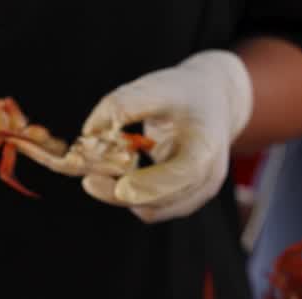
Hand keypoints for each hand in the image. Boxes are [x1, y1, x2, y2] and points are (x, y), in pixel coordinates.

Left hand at [80, 50, 252, 222]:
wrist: (214, 101)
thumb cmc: (185, 91)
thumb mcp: (157, 86)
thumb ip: (124, 103)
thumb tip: (90, 130)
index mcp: (206, 147)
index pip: (182, 175)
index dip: (150, 184)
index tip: (118, 186)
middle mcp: (206, 178)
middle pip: (162, 201)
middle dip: (121, 193)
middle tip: (88, 180)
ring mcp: (196, 194)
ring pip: (152, 210)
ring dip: (120, 196)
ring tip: (93, 176)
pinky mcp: (182, 200)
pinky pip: (150, 208)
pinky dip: (128, 195)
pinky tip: (111, 177)